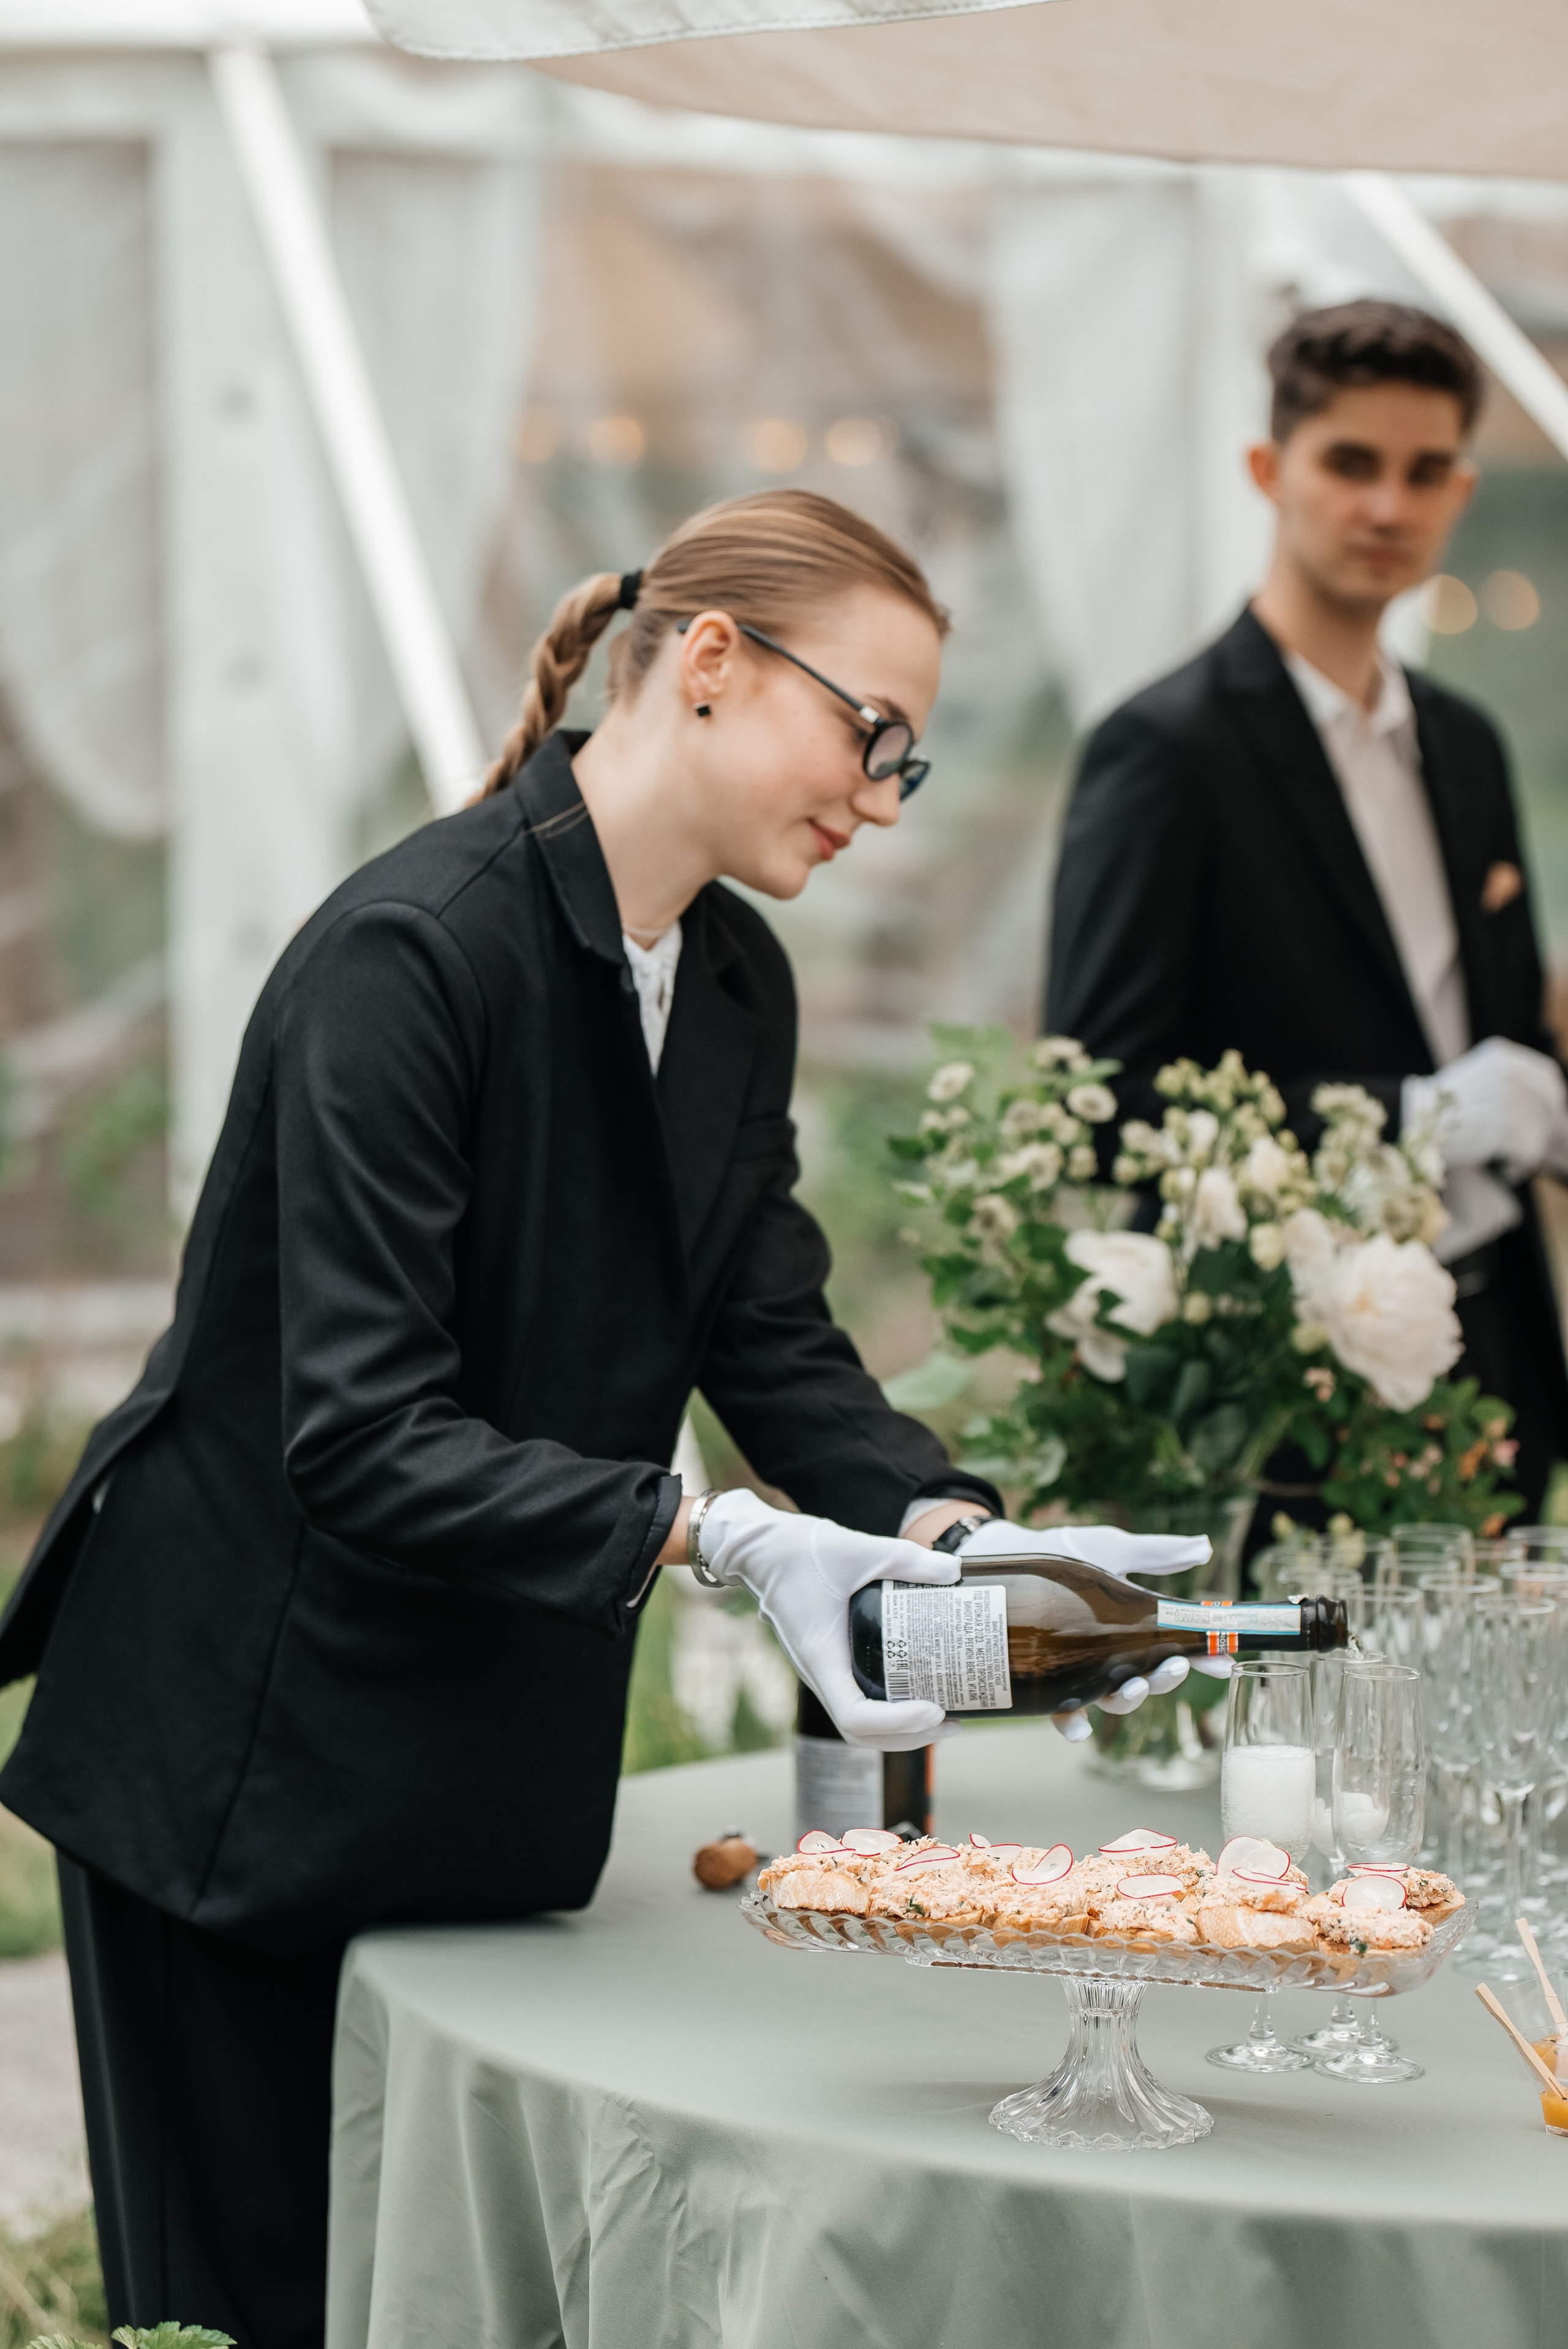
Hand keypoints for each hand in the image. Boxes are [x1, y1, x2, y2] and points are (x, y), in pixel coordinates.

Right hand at [696, 1488, 960, 1750]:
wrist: (760, 1549)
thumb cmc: (797, 1551)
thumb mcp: (856, 1549)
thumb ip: (906, 1559)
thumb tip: (954, 1570)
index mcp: (821, 1655)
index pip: (854, 1716)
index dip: (896, 1723)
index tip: (934, 1709)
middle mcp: (820, 1672)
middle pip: (861, 1733)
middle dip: (909, 1736)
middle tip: (953, 1721)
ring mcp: (824, 1670)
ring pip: (860, 1723)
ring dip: (900, 1730)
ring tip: (944, 1717)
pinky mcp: (831, 1661)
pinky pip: (859, 1700)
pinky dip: (889, 1709)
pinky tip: (918, 1690)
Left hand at [953, 1519, 1210, 1741]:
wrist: (1004, 1552)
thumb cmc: (1059, 1550)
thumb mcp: (1110, 1548)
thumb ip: (1156, 1553)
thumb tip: (1204, 1548)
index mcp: (1130, 1628)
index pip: (1171, 1647)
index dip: (1200, 1658)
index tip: (1222, 1660)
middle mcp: (1106, 1655)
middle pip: (1146, 1680)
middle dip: (1165, 1680)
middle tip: (1173, 1667)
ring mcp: (1076, 1669)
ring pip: (1112, 1699)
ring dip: (1129, 1699)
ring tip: (1135, 1686)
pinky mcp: (1042, 1677)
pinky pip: (1060, 1712)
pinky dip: (1073, 1722)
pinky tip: (1080, 1726)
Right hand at [1405, 1037, 1567, 1182]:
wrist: (1411, 1119)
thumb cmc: (1442, 1108)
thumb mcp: (1479, 1081)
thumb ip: (1511, 1087)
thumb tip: (1552, 1112)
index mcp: (1502, 1057)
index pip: (1548, 1076)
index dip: (1554, 1100)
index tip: (1554, 1117)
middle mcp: (1507, 1073)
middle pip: (1549, 1106)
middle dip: (1550, 1132)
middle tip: (1545, 1150)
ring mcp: (1504, 1098)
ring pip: (1541, 1130)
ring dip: (1533, 1151)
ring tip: (1518, 1163)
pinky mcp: (1500, 1125)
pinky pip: (1529, 1149)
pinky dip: (1523, 1163)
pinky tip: (1511, 1170)